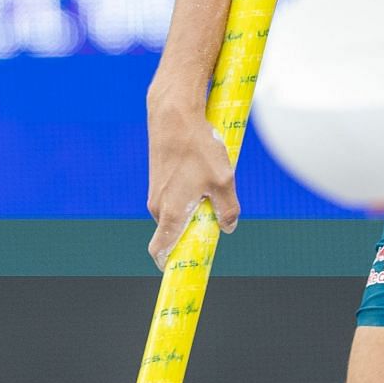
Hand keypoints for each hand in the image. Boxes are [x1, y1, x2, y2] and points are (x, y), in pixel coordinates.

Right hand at [145, 84, 240, 270]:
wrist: (174, 114)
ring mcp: (156, 191)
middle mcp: (158, 206)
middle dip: (193, 230)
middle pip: (175, 231)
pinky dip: (189, 191)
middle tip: (216, 218)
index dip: (170, 263)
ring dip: (194, 207)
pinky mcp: (158, 177)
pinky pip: (175, 195)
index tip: (184, 268)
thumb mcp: (223, 181)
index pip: (160, 251)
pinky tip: (203, 170)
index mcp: (170, 213)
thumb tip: (228, 227)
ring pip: (177, 210)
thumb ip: (228, 210)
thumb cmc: (198, 147)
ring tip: (213, 184)